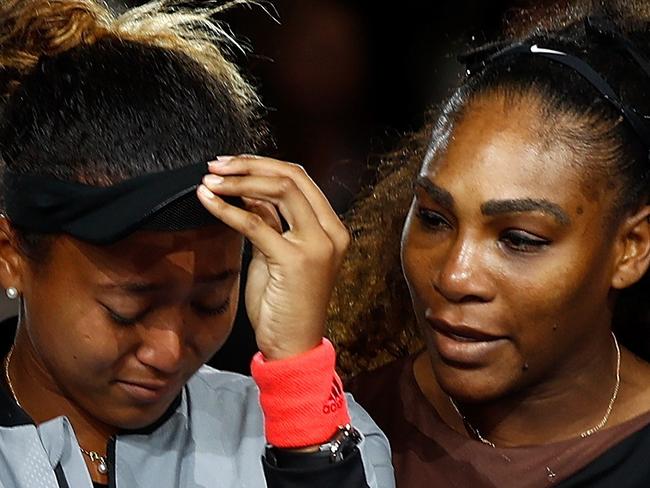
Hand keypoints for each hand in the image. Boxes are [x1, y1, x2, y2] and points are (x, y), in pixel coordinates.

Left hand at [197, 155, 348, 359]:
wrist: (293, 346)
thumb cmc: (284, 305)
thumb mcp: (277, 255)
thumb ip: (271, 222)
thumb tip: (250, 192)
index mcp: (331, 228)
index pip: (300, 178)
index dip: (263, 164)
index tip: (231, 164)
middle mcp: (330, 232)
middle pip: (291, 176)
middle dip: (249, 164)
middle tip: (216, 165)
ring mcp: (316, 245)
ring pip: (279, 189)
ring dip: (239, 180)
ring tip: (210, 179)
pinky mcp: (294, 260)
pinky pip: (256, 223)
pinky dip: (227, 208)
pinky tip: (206, 200)